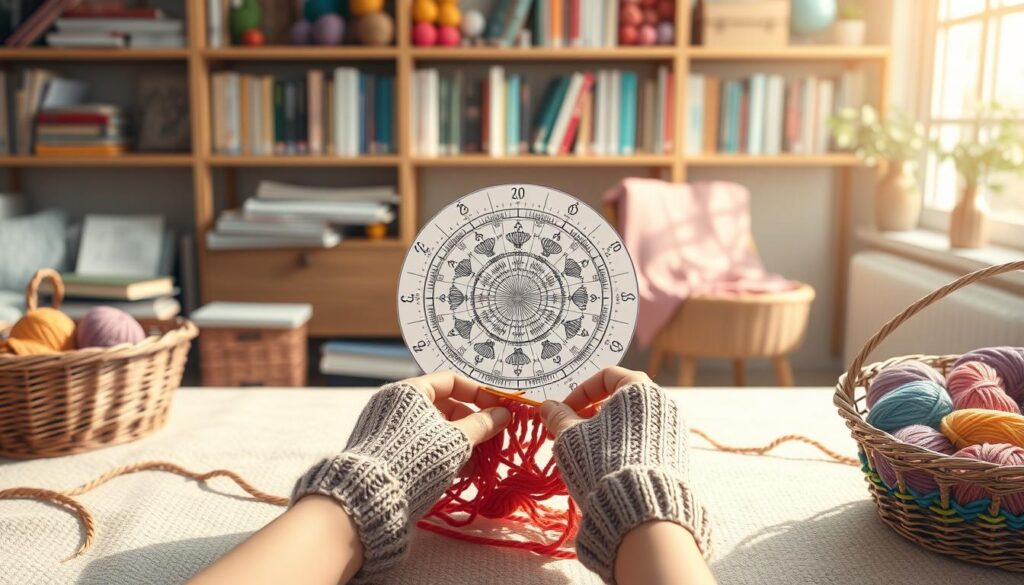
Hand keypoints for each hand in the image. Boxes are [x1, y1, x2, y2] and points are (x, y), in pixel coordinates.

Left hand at [291, 372, 510, 578]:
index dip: (479, 394)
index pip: (451, 381)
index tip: (499, 410)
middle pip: (444, 406)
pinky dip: (442, 453)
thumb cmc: (416, 458)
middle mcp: (396, 404)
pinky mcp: (386, 450)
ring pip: (434, 429)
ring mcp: (389, 428)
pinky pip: (421, 444)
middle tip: (493, 441)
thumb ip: (482, 424)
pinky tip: (461, 472)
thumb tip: (504, 413)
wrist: (369, 496)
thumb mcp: (456, 441)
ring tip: (479, 463)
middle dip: (472, 424)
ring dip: (461, 443)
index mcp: (410, 391)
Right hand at [539, 367, 710, 582]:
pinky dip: (623, 445)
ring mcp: (673, 429)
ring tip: (584, 453)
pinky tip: (606, 466)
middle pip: (621, 399)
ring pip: (632, 422)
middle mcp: (663, 403)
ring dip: (605, 431)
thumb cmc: (602, 461)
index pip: (607, 376)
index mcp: (639, 389)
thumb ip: (557, 416)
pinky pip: (645, 440)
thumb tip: (547, 406)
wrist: (642, 507)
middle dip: (590, 414)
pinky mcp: (677, 454)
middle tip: (568, 433)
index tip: (562, 411)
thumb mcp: (570, 436)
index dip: (579, 392)